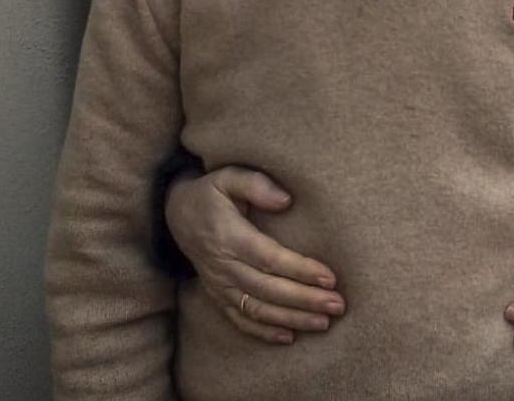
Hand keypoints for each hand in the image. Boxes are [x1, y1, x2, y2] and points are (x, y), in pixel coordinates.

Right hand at [165, 166, 343, 343]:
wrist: (176, 214)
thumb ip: (255, 184)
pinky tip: (289, 337)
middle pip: (268, 289)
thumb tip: (286, 200)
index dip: (300, 270)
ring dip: (291, 319)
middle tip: (337, 305)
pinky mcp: (216, 295)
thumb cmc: (211, 192)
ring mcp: (219, 284)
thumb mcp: (227, 177)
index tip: (330, 278)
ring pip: (256, 309)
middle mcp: (223, 265)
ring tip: (323, 323)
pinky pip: (239, 319)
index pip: (269, 258)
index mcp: (229, 236)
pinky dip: (263, 331)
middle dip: (305, 300)